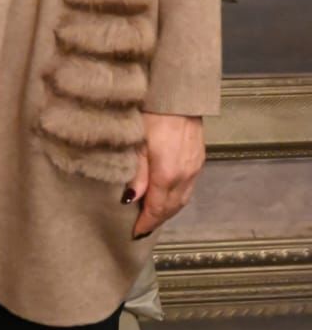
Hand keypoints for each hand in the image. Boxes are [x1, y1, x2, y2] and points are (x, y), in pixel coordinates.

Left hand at [126, 113, 205, 238]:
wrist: (179, 95)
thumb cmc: (152, 115)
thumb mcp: (136, 143)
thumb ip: (136, 174)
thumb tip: (131, 200)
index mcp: (168, 174)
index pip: (157, 208)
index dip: (146, 223)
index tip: (135, 233)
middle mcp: (185, 176)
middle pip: (172, 207)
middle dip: (157, 220)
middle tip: (142, 228)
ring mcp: (195, 168)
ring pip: (183, 199)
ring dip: (168, 210)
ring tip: (152, 216)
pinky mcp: (199, 159)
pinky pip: (189, 187)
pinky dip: (177, 198)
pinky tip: (167, 196)